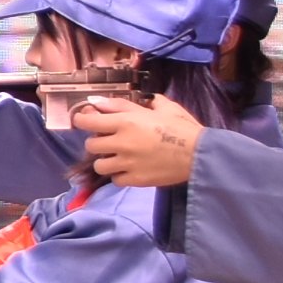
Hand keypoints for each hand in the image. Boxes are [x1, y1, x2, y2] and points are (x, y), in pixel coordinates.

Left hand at [73, 92, 205, 187]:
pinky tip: (129, 169)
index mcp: (126, 122)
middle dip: (97, 141)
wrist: (200, 154)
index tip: (83, 119)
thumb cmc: (182, 126)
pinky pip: (116, 179)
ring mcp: (127, 164)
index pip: (88, 121)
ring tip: (117, 157)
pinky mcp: (135, 180)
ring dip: (105, 161)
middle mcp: (121, 143)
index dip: (82, 120)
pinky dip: (120, 175)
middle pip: (91, 145)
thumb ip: (129, 104)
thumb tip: (105, 102)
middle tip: (109, 140)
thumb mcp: (160, 107)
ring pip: (100, 166)